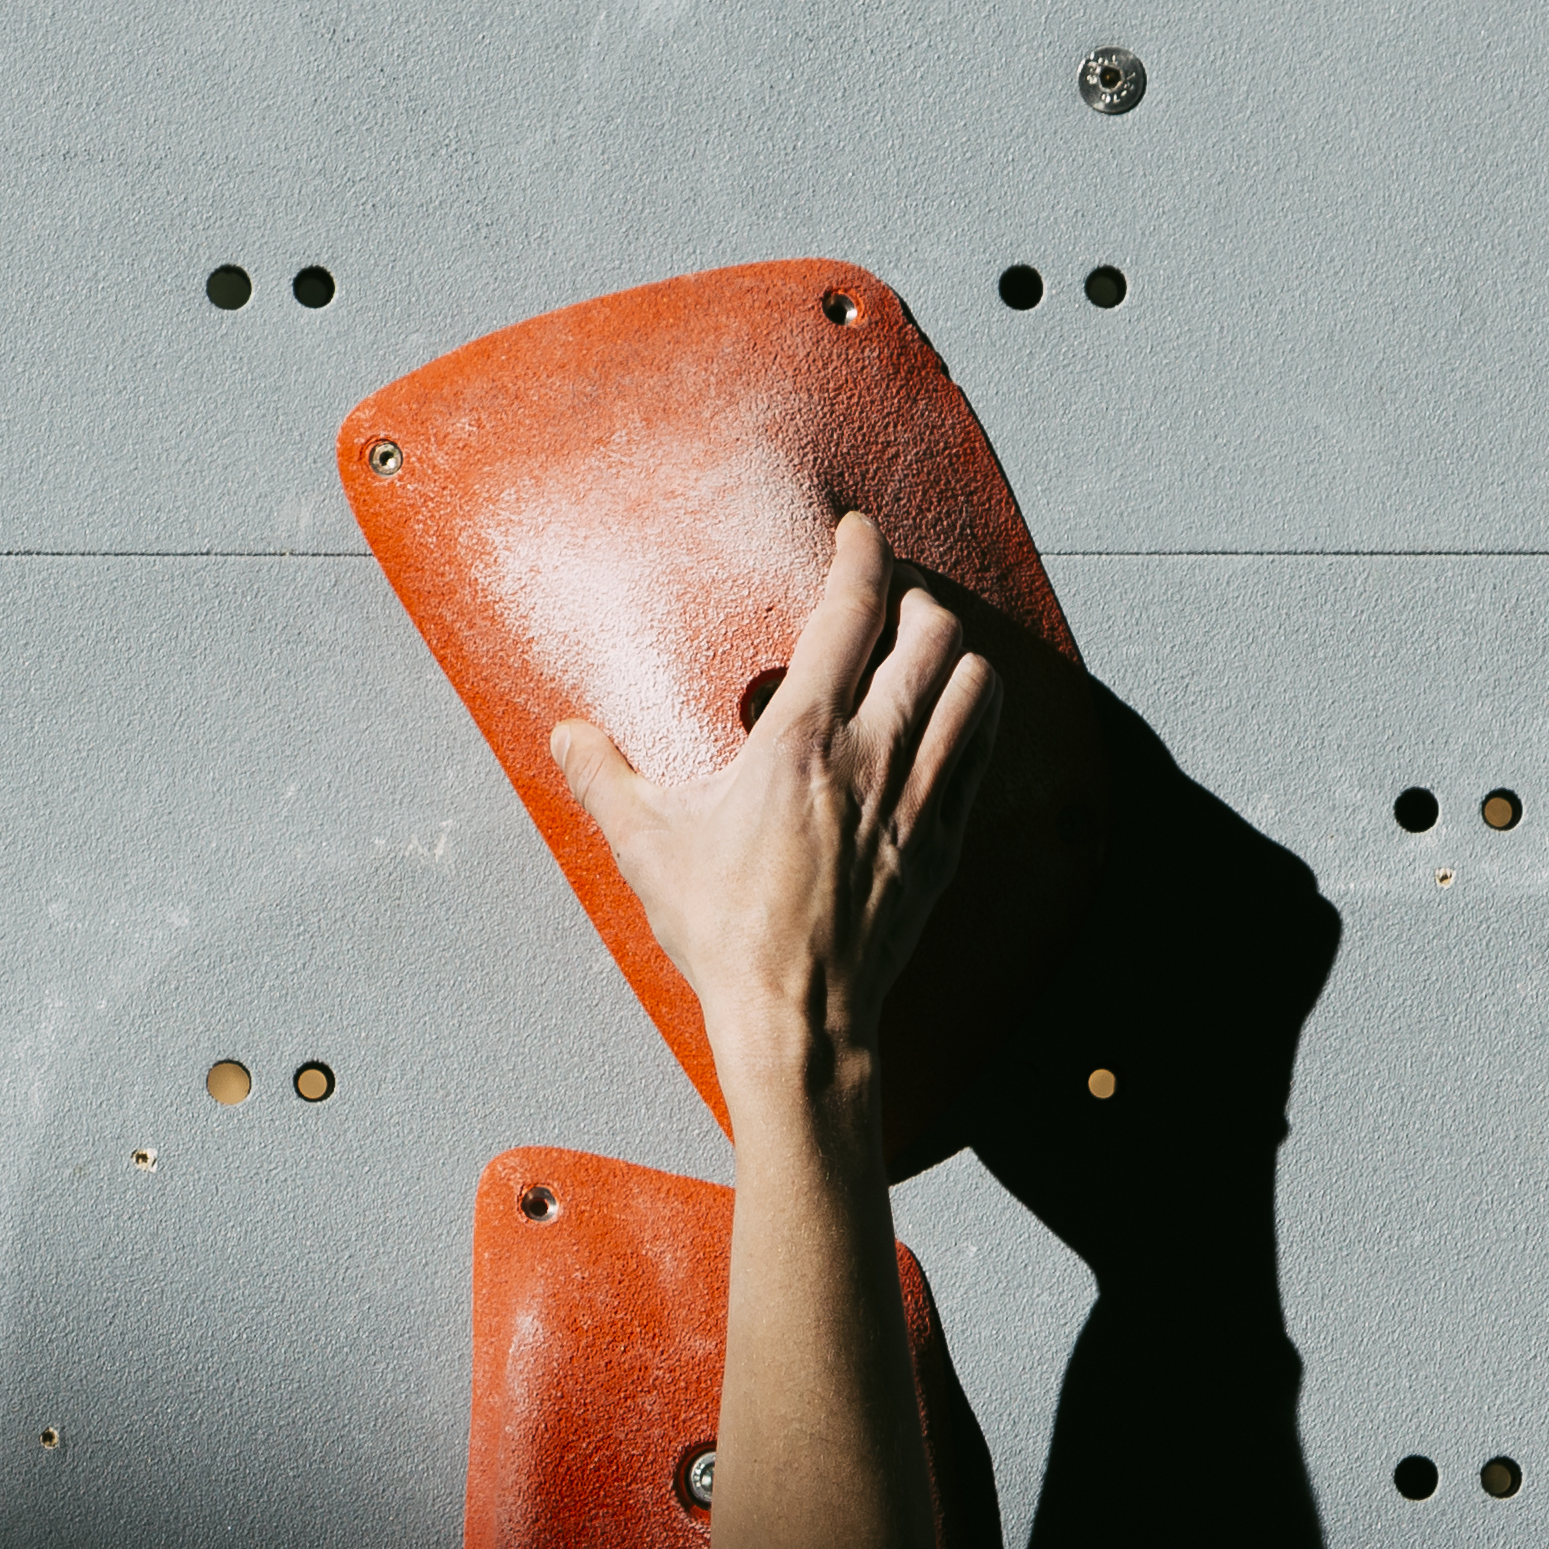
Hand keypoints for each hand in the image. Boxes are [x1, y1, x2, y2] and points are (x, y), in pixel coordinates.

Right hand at [548, 511, 997, 1127]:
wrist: (796, 1016)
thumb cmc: (722, 930)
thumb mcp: (647, 847)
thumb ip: (605, 778)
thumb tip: (564, 735)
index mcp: (799, 738)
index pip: (850, 611)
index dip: (860, 554)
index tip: (857, 532)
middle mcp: (872, 753)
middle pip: (929, 633)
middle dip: (912, 599)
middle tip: (888, 601)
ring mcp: (918, 797)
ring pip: (971, 682)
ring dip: (952, 652)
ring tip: (925, 651)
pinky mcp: (941, 842)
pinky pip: (984, 749)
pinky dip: (977, 713)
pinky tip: (957, 714)